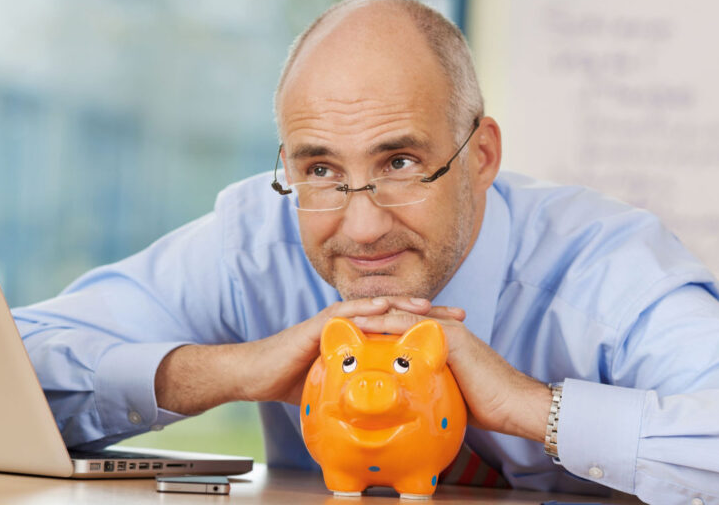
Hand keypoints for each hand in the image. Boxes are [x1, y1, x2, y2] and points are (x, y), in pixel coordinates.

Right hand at [239, 297, 464, 404]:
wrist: (257, 376)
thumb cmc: (292, 381)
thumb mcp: (337, 387)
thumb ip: (360, 391)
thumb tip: (386, 414)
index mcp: (361, 338)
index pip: (402, 329)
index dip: (431, 329)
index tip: (460, 332)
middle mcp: (352, 325)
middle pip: (398, 313)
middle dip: (431, 313)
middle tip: (461, 314)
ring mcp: (336, 323)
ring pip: (376, 307)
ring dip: (404, 305)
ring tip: (429, 306)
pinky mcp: (319, 326)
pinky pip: (344, 314)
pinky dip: (365, 309)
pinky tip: (384, 307)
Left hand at [351, 309, 551, 441]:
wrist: (514, 406)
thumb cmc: (486, 406)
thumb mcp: (446, 395)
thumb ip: (426, 389)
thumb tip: (407, 406)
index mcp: (439, 341)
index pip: (399, 329)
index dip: (373, 328)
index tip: (346, 333)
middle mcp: (441, 329)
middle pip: (395, 316)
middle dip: (366, 317)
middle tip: (335, 320)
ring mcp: (445, 329)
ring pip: (398, 315)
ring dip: (369, 314)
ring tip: (340, 317)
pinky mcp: (450, 335)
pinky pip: (409, 323)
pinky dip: (384, 322)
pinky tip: (362, 324)